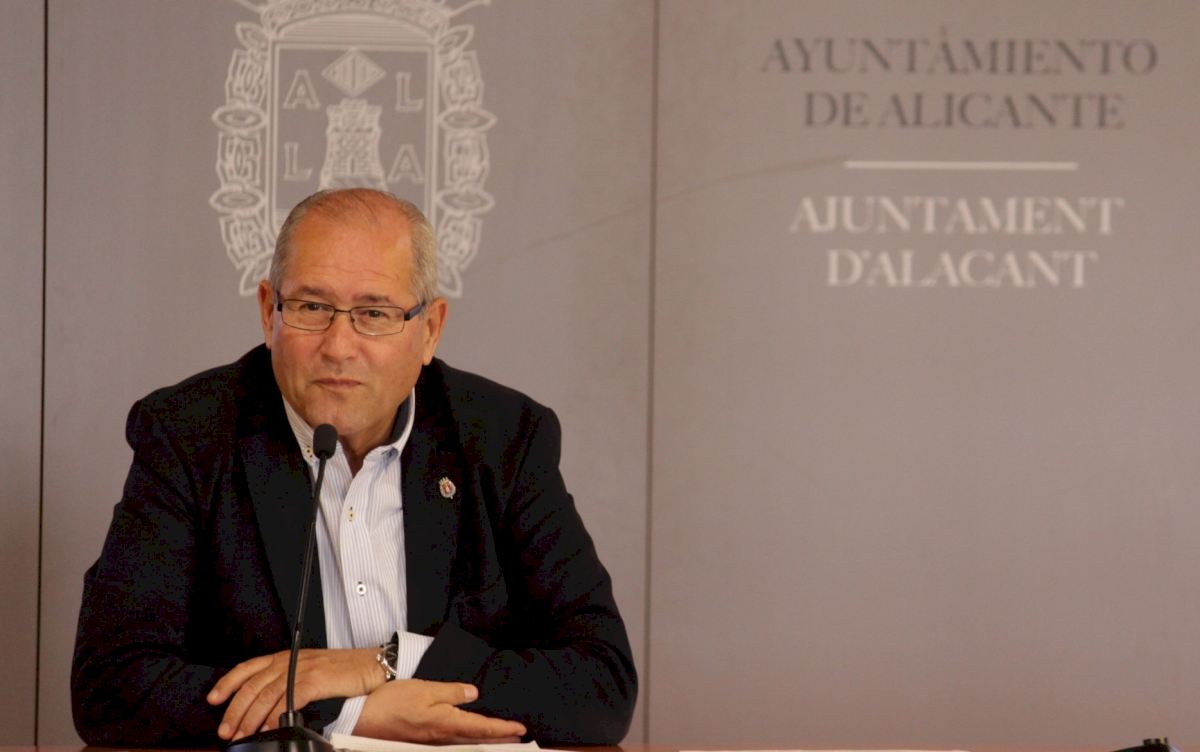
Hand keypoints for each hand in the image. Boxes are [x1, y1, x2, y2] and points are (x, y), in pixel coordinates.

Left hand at [208, 648, 382, 739]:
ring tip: (242, 735)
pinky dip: (276, 715)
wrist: (375, 664)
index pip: (249, 667)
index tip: (213, 699)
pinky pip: (288, 698)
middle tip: (226, 730)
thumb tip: (271, 708)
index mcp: (287, 656)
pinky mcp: (316, 679)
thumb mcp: (313, 672)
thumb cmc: (347, 671)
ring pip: (266, 693)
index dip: (228, 683)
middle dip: (235, 709)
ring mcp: (303, 668)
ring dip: (250, 717)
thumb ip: (291, 684)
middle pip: (253, 684)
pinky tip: (270, 728)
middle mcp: (291, 660)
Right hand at [353, 679, 526, 742]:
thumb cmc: (390, 701)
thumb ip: (451, 692)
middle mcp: (442, 738)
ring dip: (484, 741)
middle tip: (519, 737)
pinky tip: (468, 737)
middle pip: (477, 741)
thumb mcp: (424, 688)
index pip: (483, 728)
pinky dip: (466, 741)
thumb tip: (473, 693)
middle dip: (499, 739)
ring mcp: (431, 744)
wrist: (360, 718)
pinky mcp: (421, 743)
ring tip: (500, 738)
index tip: (521, 729)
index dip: (503, 729)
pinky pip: (451, 744)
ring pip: (465, 745)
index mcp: (447, 724)